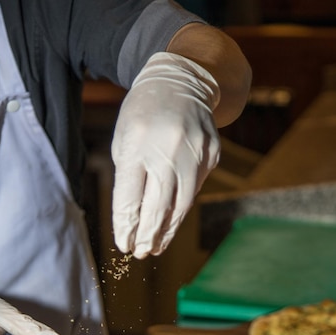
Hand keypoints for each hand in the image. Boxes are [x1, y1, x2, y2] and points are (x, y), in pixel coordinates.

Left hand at [111, 52, 219, 258]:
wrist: (181, 80)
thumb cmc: (142, 115)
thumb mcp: (124, 141)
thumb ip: (128, 181)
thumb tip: (132, 225)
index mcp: (137, 143)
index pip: (130, 198)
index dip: (126, 227)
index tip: (123, 245)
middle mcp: (168, 148)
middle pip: (158, 207)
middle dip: (148, 235)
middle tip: (141, 253)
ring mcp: (195, 152)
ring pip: (181, 205)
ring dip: (167, 230)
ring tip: (156, 247)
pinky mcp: (212, 154)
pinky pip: (194, 189)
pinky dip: (181, 208)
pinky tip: (171, 220)